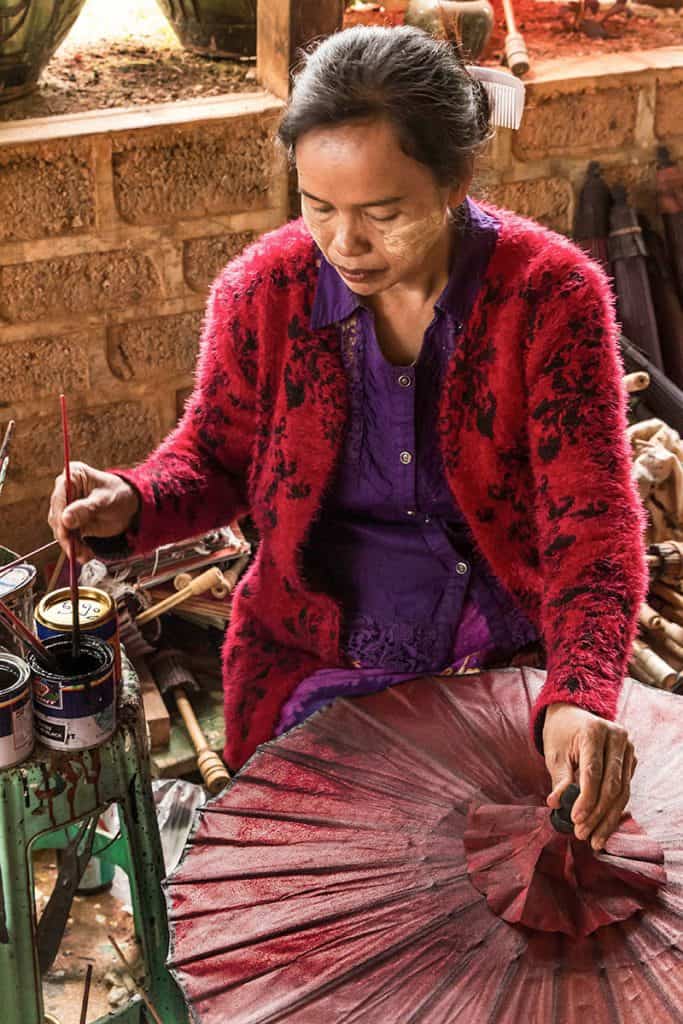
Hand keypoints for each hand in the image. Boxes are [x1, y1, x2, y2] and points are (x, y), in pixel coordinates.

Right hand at [48, 461, 139, 562]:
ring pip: (61, 529)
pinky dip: (76, 547)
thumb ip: (85, 509)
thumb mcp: (105, 500)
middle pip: (57, 515)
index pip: (59, 498)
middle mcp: (65, 491)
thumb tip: (65, 519)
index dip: (59, 516)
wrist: (131, 505)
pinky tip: (85, 555)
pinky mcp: (72, 522)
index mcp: (72, 475)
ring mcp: (67, 507)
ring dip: (71, 544)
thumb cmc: (120, 494)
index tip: (64, 531)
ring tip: (83, 554)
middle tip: (73, 549)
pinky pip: (69, 537)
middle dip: (65, 534)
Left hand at [543, 702, 636, 850]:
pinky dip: (614, 810)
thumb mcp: (555, 753)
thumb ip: (559, 779)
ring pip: (622, 792)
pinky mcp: (631, 760)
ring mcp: (628, 749)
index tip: (576, 820)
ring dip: (608, 818)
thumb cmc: (561, 734)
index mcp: (594, 732)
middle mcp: (617, 738)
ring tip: (594, 839)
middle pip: (611, 785)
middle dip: (597, 814)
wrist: (573, 715)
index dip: (586, 799)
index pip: (593, 772)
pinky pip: (625, 790)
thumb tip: (556, 805)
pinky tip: (603, 827)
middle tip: (583, 834)